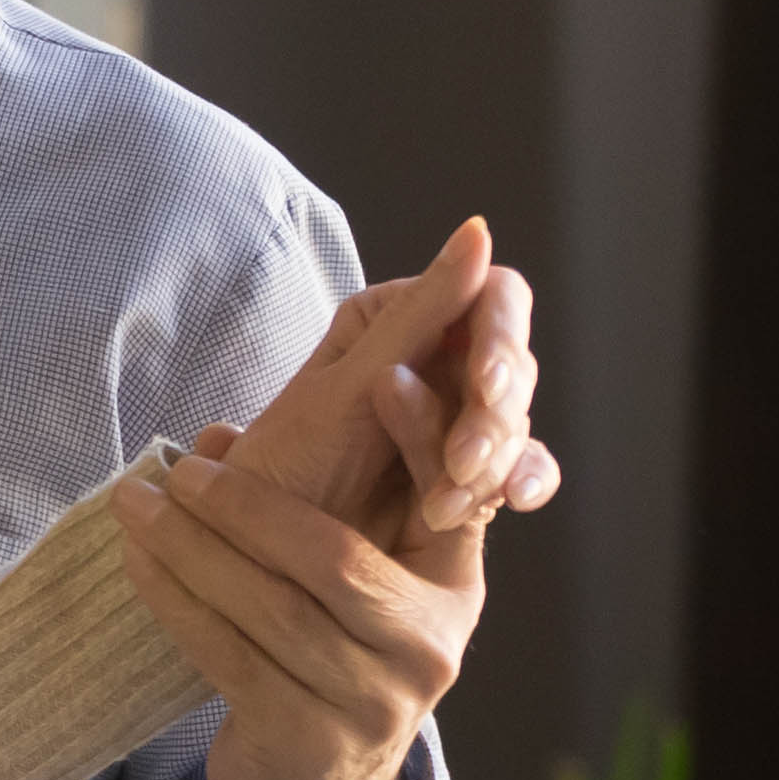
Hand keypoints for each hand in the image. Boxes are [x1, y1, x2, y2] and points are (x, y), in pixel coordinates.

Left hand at [109, 217, 547, 779]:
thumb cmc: (324, 651)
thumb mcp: (348, 576)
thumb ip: (323, 498)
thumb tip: (223, 431)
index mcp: (453, 583)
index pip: (456, 498)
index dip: (423, 437)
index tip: (382, 376)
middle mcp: (433, 643)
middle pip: (337, 560)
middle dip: (249, 505)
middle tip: (177, 466)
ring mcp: (378, 700)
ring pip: (272, 608)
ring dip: (191, 549)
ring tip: (133, 505)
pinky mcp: (312, 738)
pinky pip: (230, 654)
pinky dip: (176, 601)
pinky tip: (137, 564)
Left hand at [221, 218, 554, 548]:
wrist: (258, 550)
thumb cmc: (283, 460)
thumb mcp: (348, 385)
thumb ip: (418, 312)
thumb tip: (478, 229)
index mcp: (404, 319)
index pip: (493, 299)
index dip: (501, 338)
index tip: (485, 386)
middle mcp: (437, 360)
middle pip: (512, 366)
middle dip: (493, 417)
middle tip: (461, 465)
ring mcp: (455, 417)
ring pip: (517, 421)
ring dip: (497, 461)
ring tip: (445, 505)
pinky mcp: (468, 472)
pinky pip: (517, 469)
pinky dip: (520, 482)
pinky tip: (512, 502)